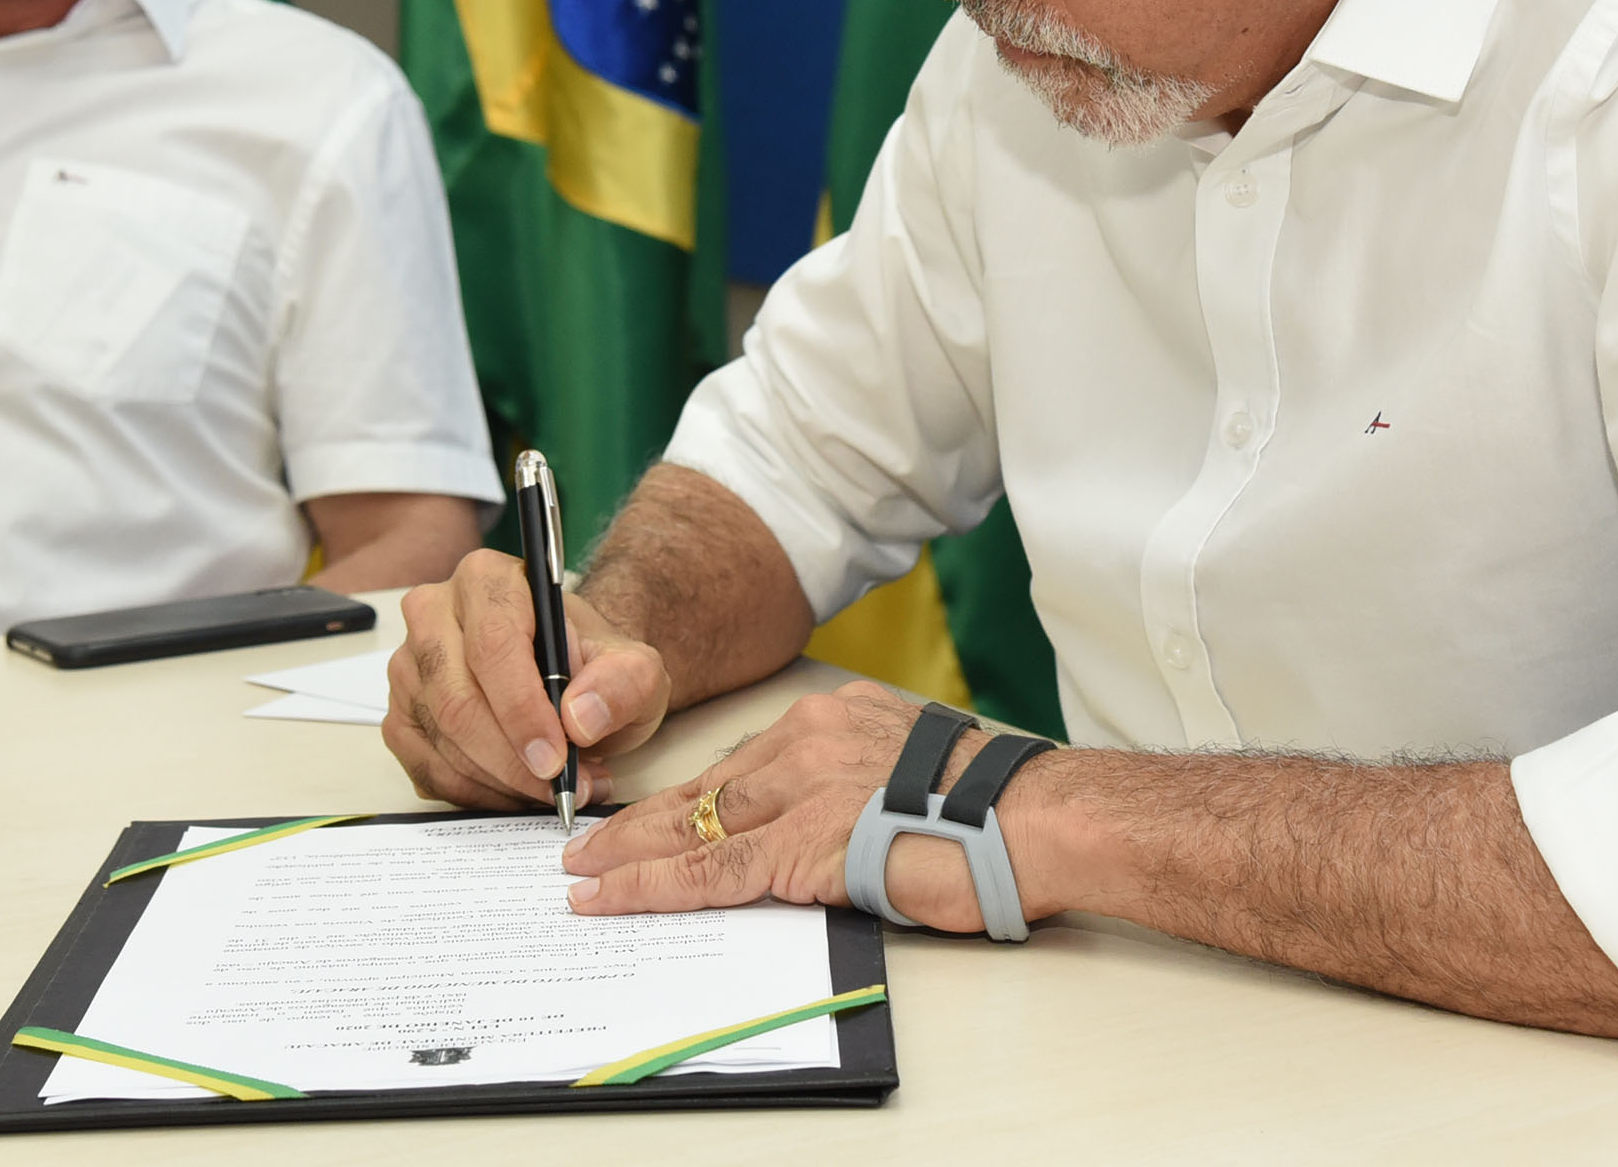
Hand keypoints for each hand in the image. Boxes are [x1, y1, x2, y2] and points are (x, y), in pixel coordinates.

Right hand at [383, 548, 673, 809]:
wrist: (575, 682)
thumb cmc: (594, 667)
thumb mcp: (635, 670)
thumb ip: (623, 684)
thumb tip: (580, 717)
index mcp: (488, 579)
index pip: (493, 644)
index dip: (522, 709)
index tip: (555, 758)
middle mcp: (434, 614)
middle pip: (456, 698)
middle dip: (510, 758)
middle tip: (558, 787)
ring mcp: (409, 667)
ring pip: (440, 738)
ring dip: (498, 780)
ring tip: (552, 789)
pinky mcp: (400, 716)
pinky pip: (426, 768)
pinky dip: (475, 794)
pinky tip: (515, 792)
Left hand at [561, 681, 1036, 931]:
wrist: (1034, 818)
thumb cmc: (995, 810)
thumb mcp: (912, 773)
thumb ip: (857, 785)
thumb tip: (835, 826)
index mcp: (836, 718)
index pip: (743, 763)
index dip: (690, 796)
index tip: (654, 814)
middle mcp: (810, 740)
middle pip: (707, 788)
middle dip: (642, 821)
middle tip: (588, 844)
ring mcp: (802, 789)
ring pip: (695, 827)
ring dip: (631, 855)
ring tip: (583, 875)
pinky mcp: (804, 844)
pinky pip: (712, 872)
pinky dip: (653, 887)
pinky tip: (614, 898)